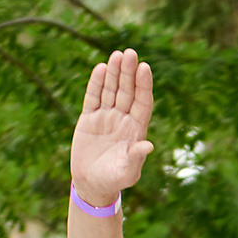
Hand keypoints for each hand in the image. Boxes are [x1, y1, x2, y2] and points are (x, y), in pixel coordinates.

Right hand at [71, 48, 154, 207]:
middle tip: (130, 53)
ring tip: (116, 55)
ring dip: (114, 73)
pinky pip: (93, 98)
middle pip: (127, 91)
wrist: (92, 184)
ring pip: (111, 90)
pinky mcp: (89, 118)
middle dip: (129, 73)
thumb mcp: (128, 171)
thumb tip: (149, 145)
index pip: (142, 102)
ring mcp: (106, 116)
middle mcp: (123, 119)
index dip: (144, 85)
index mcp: (136, 129)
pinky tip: (100, 69)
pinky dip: (96, 84)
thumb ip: (136, 157)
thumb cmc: (114, 179)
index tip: (145, 67)